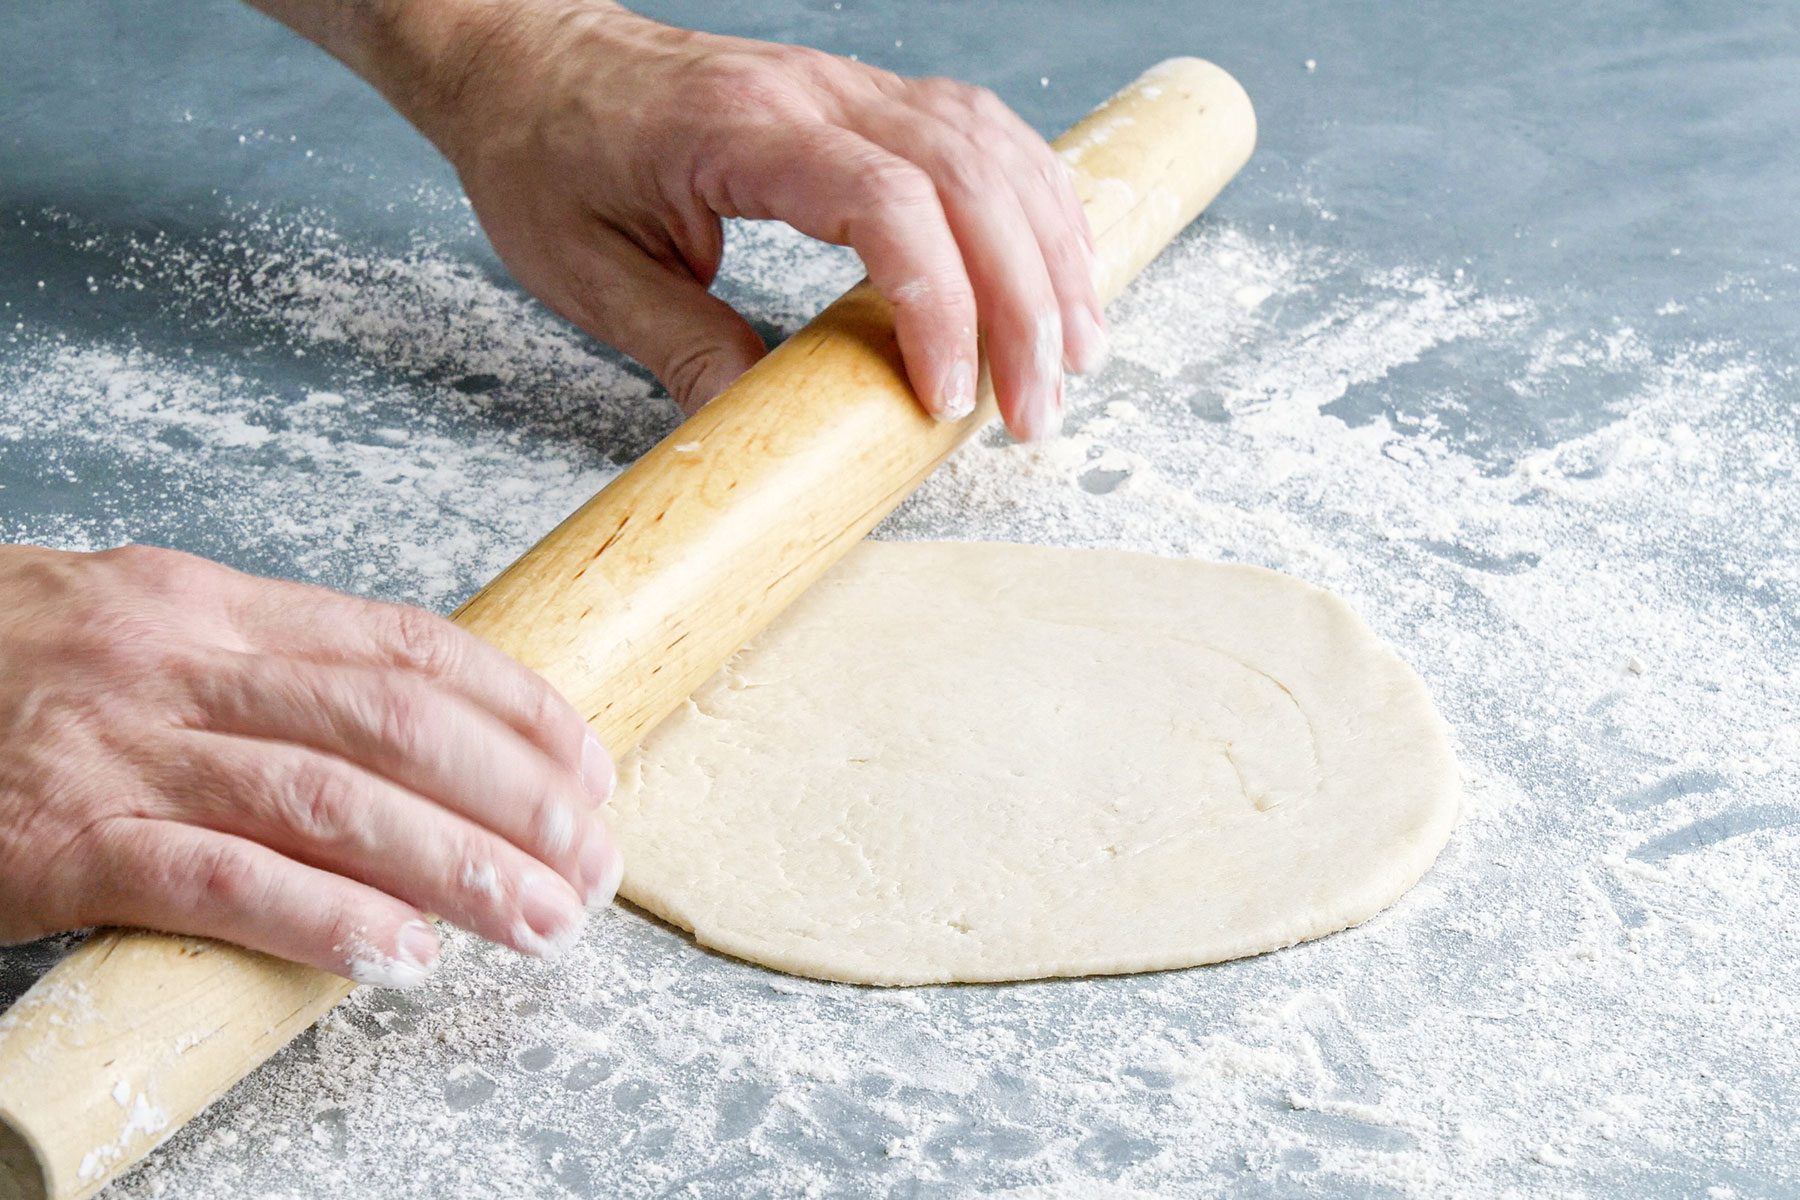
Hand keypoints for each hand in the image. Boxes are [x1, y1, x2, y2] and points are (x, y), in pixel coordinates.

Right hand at [0, 544, 622, 986]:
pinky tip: (398, 956)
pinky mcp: (62, 844)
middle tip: (590, 866)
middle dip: (516, 801)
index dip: (522, 712)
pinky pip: (216, 881)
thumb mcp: (153, 629)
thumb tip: (427, 733)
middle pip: (397, 727)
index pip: (414, 647)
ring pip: (330, 801)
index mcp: (220, 605)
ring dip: (454, 868)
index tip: (591, 770)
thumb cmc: (20, 669)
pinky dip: (321, 919)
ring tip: (535, 921)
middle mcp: (184, 664)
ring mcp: (123, 753)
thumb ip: (275, 668)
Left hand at [371, 0, 1107, 436]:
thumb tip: (765, 429)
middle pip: (966, 178)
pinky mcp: (862, 96)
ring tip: (1078, 350)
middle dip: (1022, 302)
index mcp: (739, 131)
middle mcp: (812, 93)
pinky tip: (1058, 259)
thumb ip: (681, 346)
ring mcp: (846, 84)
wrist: (525, 59)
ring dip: (1048, 250)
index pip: (883, 202)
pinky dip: (1032, 198)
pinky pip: (979, 132)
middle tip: (1038, 410)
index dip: (938, 303)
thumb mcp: (583, 272)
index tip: (946, 400)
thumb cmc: (544, 156)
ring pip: (991, 147)